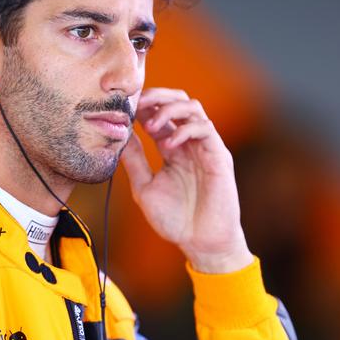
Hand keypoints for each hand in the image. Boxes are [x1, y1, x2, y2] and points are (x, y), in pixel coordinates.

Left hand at [121, 88, 252, 273]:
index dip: (143, 106)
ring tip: (151, 124)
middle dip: (158, 95)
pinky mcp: (219, 156)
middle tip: (138, 102)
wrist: (200, 243)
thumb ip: (134, 161)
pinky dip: (185, 129)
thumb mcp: (144, 187)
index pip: (159, 114)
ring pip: (193, 108)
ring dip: (170, 109)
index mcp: (171, 148)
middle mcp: (189, 143)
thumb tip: (120, 136)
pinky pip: (205, 129)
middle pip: (178, 101)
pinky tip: (169, 144)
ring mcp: (205, 147)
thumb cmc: (174, 219)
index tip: (124, 107)